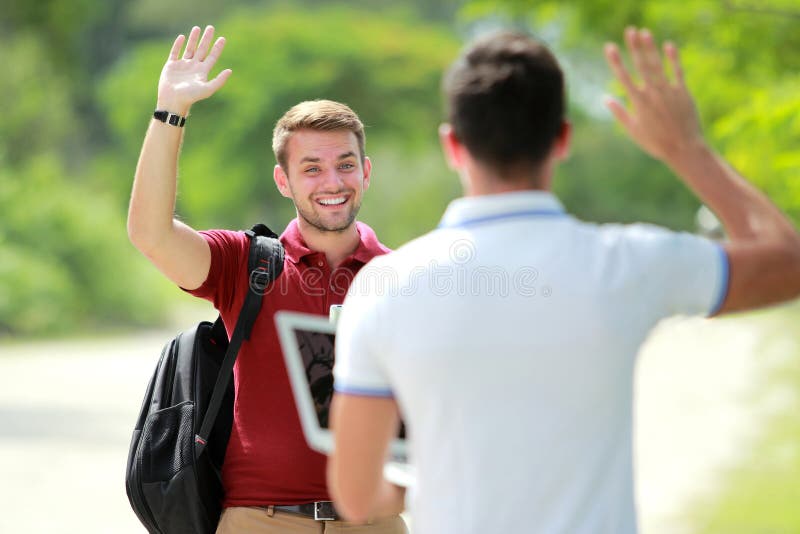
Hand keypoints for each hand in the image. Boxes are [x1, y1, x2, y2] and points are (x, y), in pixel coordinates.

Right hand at [156, 25, 231, 114]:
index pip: (212, 57)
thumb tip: (230, 70)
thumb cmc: (191, 96)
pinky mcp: (171, 66)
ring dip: (193, 39)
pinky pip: (175, 52)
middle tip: (211, 27)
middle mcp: (193, 67)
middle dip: (206, 39)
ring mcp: (182, 66)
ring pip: (189, 49)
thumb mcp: (207, 89)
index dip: (217, 48)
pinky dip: (178, 44)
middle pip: (202, 49)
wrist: (173, 101)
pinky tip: (182, 37)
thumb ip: (219, 80)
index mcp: (202, 72)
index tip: (222, 38)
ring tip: (197, 28)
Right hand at [603, 27, 705, 162]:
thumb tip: (605, 98)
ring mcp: (669, 91)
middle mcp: (653, 93)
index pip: (624, 77)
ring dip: (651, 47)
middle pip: (641, 65)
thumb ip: (619, 113)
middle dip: (634, 46)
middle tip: (629, 30)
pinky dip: (673, 58)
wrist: (684, 148)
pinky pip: (678, 71)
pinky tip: (669, 45)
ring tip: (645, 32)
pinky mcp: (683, 92)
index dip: (616, 61)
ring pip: (658, 65)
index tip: (609, 47)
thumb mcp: (633, 130)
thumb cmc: (655, 143)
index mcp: (639, 103)